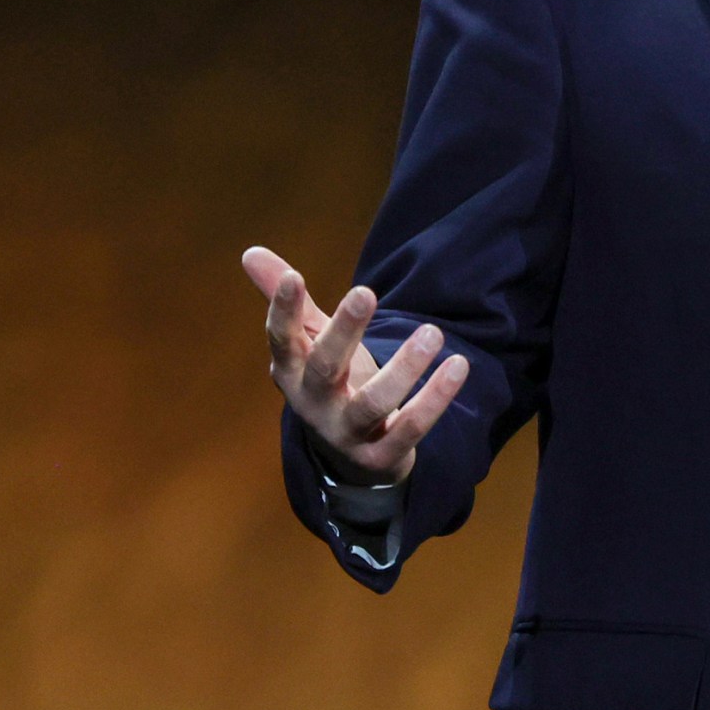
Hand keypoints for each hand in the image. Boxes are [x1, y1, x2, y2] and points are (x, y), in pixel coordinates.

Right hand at [240, 246, 466, 485]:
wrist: (349, 458)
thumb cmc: (330, 385)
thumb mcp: (310, 343)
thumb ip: (292, 302)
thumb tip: (250, 251)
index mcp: (292, 373)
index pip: (282, 341)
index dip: (283, 311)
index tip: (294, 276)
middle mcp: (314, 405)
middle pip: (325, 369)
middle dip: (343, 331)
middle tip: (366, 291)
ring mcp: (346, 434)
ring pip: (372, 404)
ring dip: (404, 368)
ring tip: (431, 332)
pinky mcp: (381, 456)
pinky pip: (410, 428)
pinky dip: (435, 399)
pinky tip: (458, 365)